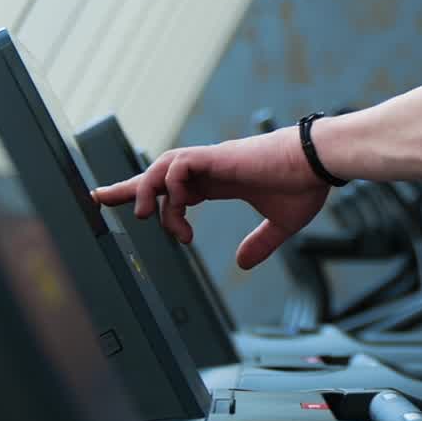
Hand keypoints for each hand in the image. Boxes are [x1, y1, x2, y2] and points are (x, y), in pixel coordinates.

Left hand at [91, 127, 328, 269]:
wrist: (321, 162)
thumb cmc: (305, 185)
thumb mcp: (280, 224)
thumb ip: (259, 244)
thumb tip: (242, 264)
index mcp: (220, 181)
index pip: (175, 186)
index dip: (150, 196)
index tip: (125, 207)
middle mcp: (210, 169)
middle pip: (157, 173)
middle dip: (126, 187)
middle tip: (100, 199)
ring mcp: (212, 160)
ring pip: (162, 167)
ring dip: (148, 192)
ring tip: (143, 217)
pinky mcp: (218, 157)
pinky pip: (179, 165)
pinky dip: (171, 185)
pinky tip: (182, 207)